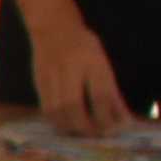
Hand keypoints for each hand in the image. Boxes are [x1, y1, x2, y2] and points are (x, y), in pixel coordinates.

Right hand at [30, 1, 136, 135]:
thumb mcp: (102, 62)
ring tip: (84, 131)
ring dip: (72, 127)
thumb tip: (122, 117)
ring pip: (59, 111)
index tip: (121, 127)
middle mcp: (71, 70)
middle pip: (76, 107)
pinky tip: (68, 124)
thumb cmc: (84, 45)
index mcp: (91, 62)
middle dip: (89, 126)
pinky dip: (59, 122)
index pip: (102, 95)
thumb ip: (111, 90)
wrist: (53, 28)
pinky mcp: (39, 83)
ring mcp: (52, 77)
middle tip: (100, 133)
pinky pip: (47, 109)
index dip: (111, 116)